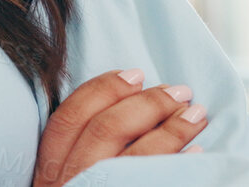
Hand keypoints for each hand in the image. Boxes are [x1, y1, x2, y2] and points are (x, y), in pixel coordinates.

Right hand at [31, 67, 207, 186]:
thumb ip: (83, 157)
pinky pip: (154, 184)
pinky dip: (179, 166)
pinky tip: (199, 157)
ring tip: (197, 115)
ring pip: (135, 156)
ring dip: (171, 130)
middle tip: (179, 91)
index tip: (134, 72)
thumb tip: (129, 111)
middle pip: (104, 130)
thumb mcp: (70, 184)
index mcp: (49, 175)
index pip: (69, 119)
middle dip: (146, 104)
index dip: (102, 89)